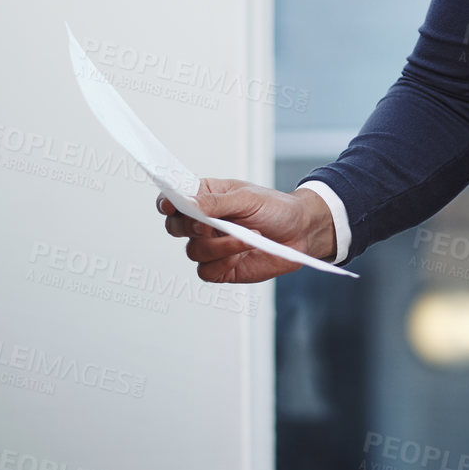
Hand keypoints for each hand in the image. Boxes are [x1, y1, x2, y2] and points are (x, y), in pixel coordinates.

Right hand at [157, 178, 337, 283]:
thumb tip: (187, 203)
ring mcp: (212, 247)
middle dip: (189, 227)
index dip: (166, 203)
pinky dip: (224, 262)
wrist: (301, 232)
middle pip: (175, 227)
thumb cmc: (275, 208)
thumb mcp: (247, 198)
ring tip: (247, 237)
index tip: (172, 205)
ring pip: (192, 251)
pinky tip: (244, 252)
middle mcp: (204, 223)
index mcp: (205, 198)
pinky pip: (206, 271)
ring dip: (219, 246)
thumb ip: (216, 202)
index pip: (173, 200)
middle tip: (209, 224)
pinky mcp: (221, 268)